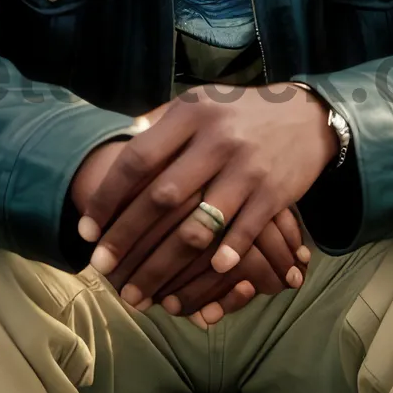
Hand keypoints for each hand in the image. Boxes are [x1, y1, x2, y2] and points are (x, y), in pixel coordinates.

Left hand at [77, 83, 336, 308]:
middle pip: (161, 197)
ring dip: (164, 264)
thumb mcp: (200, 101)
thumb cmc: (240, 113)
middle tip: (101, 267)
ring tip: (140, 291)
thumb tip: (124, 136)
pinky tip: (200, 281)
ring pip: (199, 224)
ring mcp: (247, 167)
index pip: (138, 158)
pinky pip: (242, 232)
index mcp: (192, 115)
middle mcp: (217, 139)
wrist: (305, 116)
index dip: (108, 196)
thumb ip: (162, 118)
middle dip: (126, 237)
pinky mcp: (274, 193)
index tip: (87, 228)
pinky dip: (222, 258)